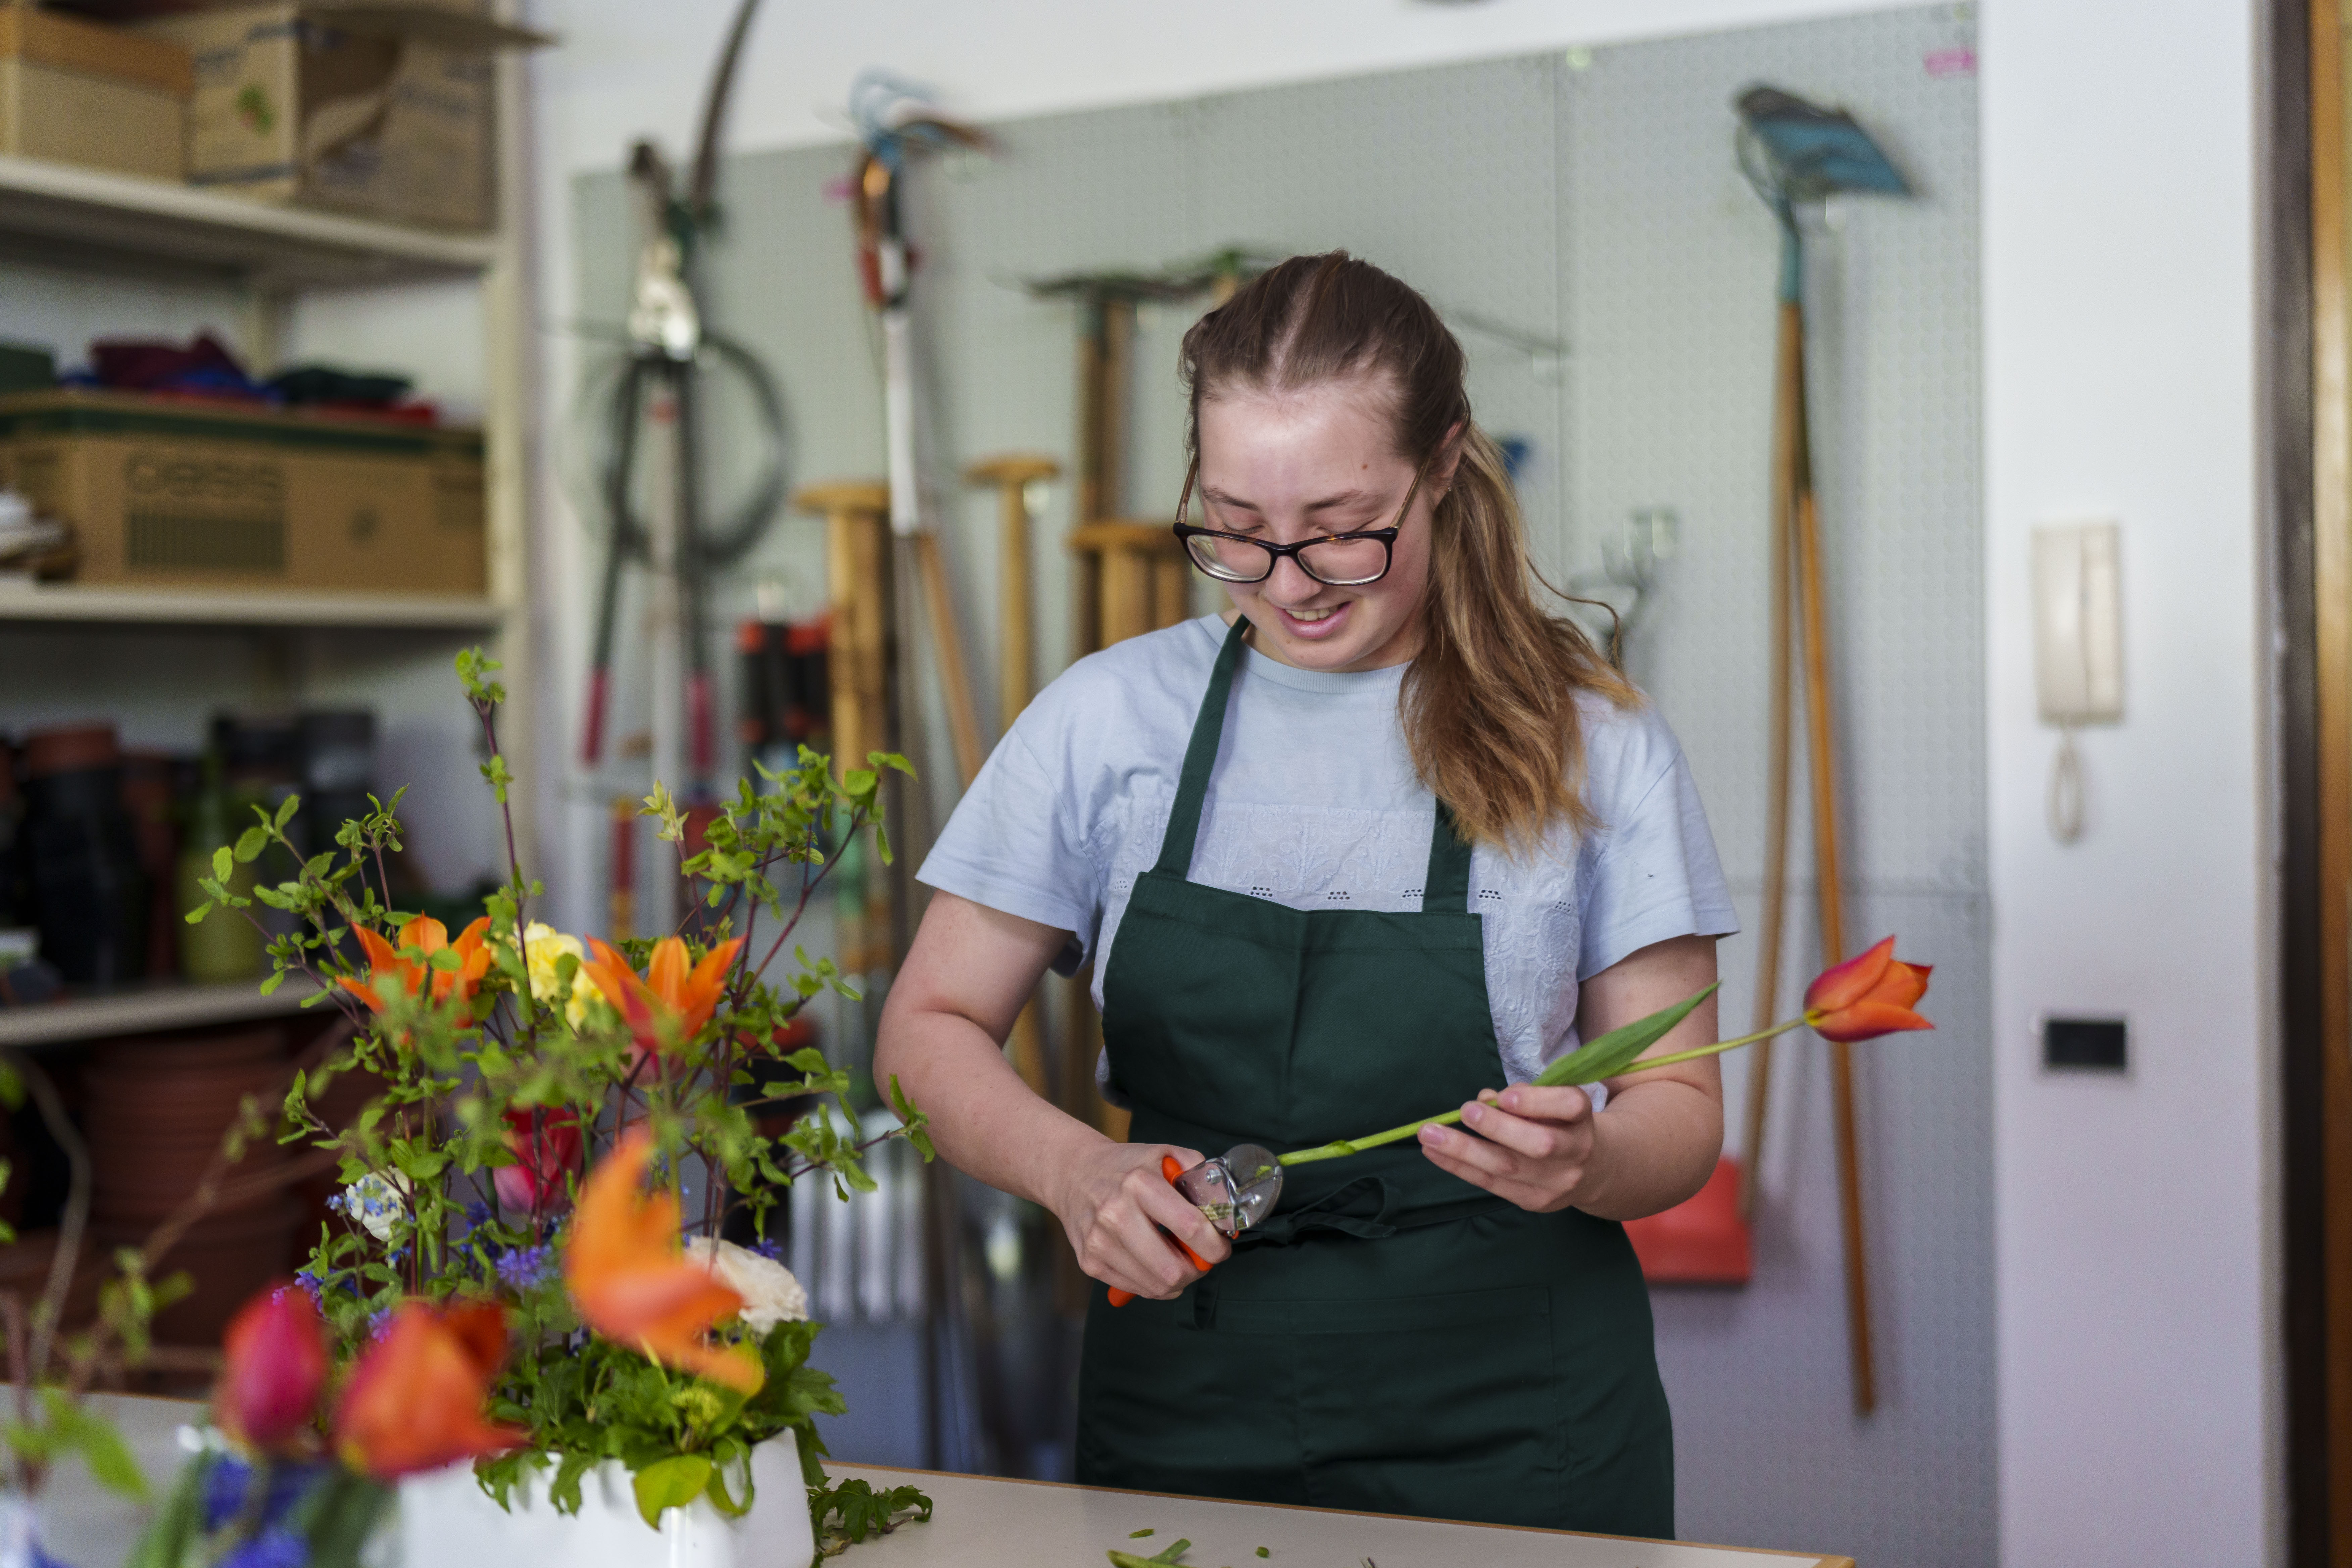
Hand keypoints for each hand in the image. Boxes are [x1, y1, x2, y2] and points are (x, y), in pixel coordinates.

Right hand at [1050, 1140, 1231, 1299]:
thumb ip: (1198, 1173)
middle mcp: (1115, 1214)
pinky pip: (1136, 1289)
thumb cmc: (1125, 1166)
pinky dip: (1154, 1284)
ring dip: (1178, 1280)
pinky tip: (1156, 1264)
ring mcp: (1099, 1242)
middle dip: (1197, 1270)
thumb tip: (1224, 1205)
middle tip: (1201, 1259)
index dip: (1214, 1246)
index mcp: (1139, 1183)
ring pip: (1155, 1286)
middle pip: (1172, 1269)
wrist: (1074, 1173)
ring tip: (1179, 1260)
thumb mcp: (1164, 1154)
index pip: (1190, 1227)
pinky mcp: (1089, 1262)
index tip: (1221, 1247)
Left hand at [1417, 1084, 1596, 1212]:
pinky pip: (1491, 1184)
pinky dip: (1459, 1167)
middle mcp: (1575, 1152)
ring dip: (1464, 1150)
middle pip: (1539, 1144)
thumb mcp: (1553, 1104)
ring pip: (1508, 1167)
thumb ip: (1524, 1096)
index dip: (1537, 1101)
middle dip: (1497, 1127)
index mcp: (1581, 1119)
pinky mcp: (1533, 1202)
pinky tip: (1434, 1153)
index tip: (1506, 1096)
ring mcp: (1555, 1182)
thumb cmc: (1560, 1125)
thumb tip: (1486, 1099)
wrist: (1591, 1173)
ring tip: (1430, 1135)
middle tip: (1465, 1110)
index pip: (1570, 1105)